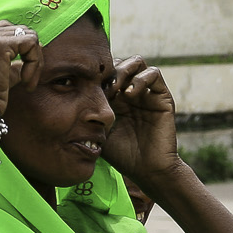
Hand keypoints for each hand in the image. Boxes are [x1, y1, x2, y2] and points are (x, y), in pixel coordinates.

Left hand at [101, 57, 180, 188]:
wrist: (147, 170)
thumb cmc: (122, 155)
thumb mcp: (98, 132)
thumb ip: (88, 114)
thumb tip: (70, 96)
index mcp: (115, 98)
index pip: (105, 72)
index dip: (97, 75)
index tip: (88, 90)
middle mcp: (131, 92)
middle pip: (119, 63)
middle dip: (109, 71)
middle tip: (103, 89)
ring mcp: (147, 93)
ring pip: (137, 62)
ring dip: (124, 70)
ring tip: (116, 89)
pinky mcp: (162, 96)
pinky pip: (154, 73)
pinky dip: (141, 78)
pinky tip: (130, 94)